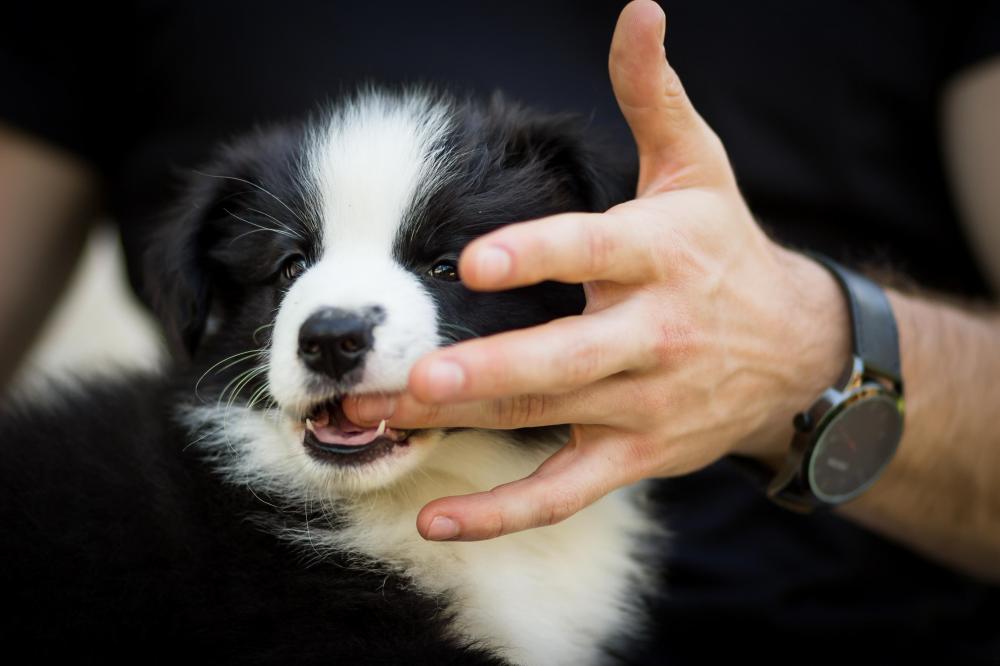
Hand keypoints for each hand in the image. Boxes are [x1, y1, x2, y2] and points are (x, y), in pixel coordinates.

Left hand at [344, 0, 849, 540]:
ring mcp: (643, 402)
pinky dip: (502, 514)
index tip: (477, 261)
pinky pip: (564, 491)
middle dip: (488, 371)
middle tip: (413, 378)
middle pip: (563, 358)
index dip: (541, 254)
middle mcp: (654, 333)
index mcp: (663, 254)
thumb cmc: (725, 250)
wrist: (794, 350)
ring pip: (547, 420)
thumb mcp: (700, 168)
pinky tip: (435, 522)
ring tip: (381, 424)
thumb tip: (639, 10)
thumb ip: (655, 96)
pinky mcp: (635, 454)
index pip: (596, 250)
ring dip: (466, 426)